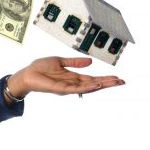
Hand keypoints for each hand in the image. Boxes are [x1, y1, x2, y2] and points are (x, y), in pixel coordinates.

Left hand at [7, 56, 123, 98]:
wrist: (27, 74)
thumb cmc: (40, 68)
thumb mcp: (60, 61)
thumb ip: (75, 62)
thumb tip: (90, 61)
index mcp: (72, 77)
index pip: (92, 79)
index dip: (104, 78)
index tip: (117, 78)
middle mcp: (72, 83)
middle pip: (94, 84)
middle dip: (107, 83)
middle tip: (122, 82)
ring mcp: (68, 87)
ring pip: (88, 87)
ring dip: (101, 85)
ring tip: (114, 83)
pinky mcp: (61, 89)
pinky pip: (76, 88)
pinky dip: (87, 87)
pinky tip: (96, 85)